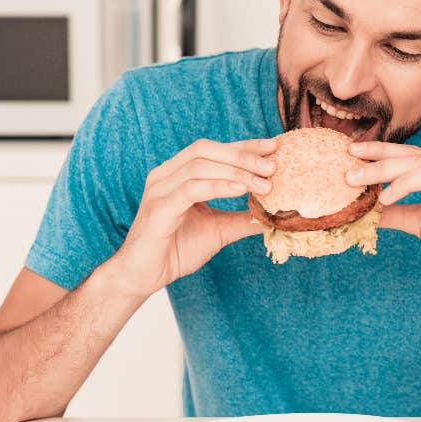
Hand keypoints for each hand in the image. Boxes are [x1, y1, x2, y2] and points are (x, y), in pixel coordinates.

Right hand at [109, 138, 276, 297]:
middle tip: (272, 166)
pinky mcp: (159, 208)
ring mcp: (160, 189)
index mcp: (179, 173)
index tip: (274, 147)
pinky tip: (241, 190)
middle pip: (207, 149)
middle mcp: (167, 175)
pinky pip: (191, 189)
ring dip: (236, 171)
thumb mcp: (219, 230)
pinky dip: (218, 186)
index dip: (245, 146)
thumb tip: (275, 214)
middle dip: (242, 155)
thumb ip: (242, 218)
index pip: (215, 150)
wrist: (145, 276)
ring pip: (200, 165)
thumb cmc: (177, 249)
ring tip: (264, 183)